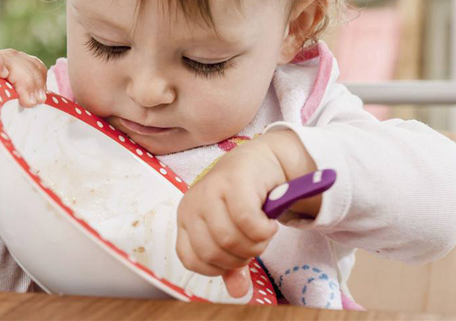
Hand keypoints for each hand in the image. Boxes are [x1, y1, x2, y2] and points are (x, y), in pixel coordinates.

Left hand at [176, 130, 318, 297]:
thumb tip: (238, 292)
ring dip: (255, 244)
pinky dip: (264, 231)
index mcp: (185, 219)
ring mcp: (210, 190)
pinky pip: (248, 222)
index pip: (191, 260)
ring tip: (264, 232)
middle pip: (213, 252)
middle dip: (241, 256)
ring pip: (230, 239)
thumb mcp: (234, 234)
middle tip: (256, 242)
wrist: (262, 162)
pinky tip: (269, 223)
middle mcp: (192, 204)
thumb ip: (233, 265)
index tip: (238, 256)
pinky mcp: (233, 181)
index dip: (218, 267)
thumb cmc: (244, 199)